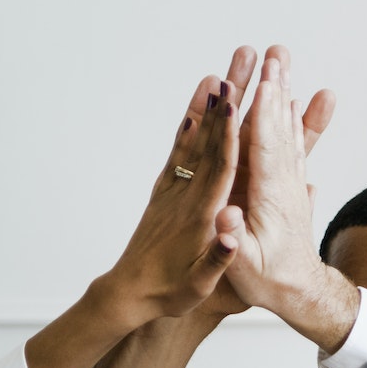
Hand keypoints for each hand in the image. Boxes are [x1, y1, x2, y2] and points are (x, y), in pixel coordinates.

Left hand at [92, 49, 257, 325]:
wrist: (129, 294)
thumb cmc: (169, 293)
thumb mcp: (199, 286)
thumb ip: (217, 260)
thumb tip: (230, 236)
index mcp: (201, 217)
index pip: (220, 169)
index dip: (230, 135)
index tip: (237, 104)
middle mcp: (186, 198)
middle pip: (211, 145)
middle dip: (225, 109)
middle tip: (236, 74)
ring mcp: (174, 193)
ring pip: (195, 144)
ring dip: (207, 111)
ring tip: (218, 78)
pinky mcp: (165, 196)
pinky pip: (179, 158)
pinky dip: (187, 133)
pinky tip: (193, 114)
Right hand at [221, 47, 357, 351]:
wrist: (299, 290)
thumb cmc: (266, 280)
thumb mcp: (241, 269)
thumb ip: (230, 244)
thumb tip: (225, 218)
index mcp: (269, 199)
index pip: (266, 149)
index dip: (265, 115)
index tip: (265, 83)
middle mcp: (283, 184)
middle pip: (279, 128)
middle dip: (276, 89)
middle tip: (275, 54)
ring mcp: (288, 182)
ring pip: (286, 129)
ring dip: (283, 94)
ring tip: (281, 62)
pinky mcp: (288, 183)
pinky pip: (288, 143)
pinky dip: (286, 117)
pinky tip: (286, 98)